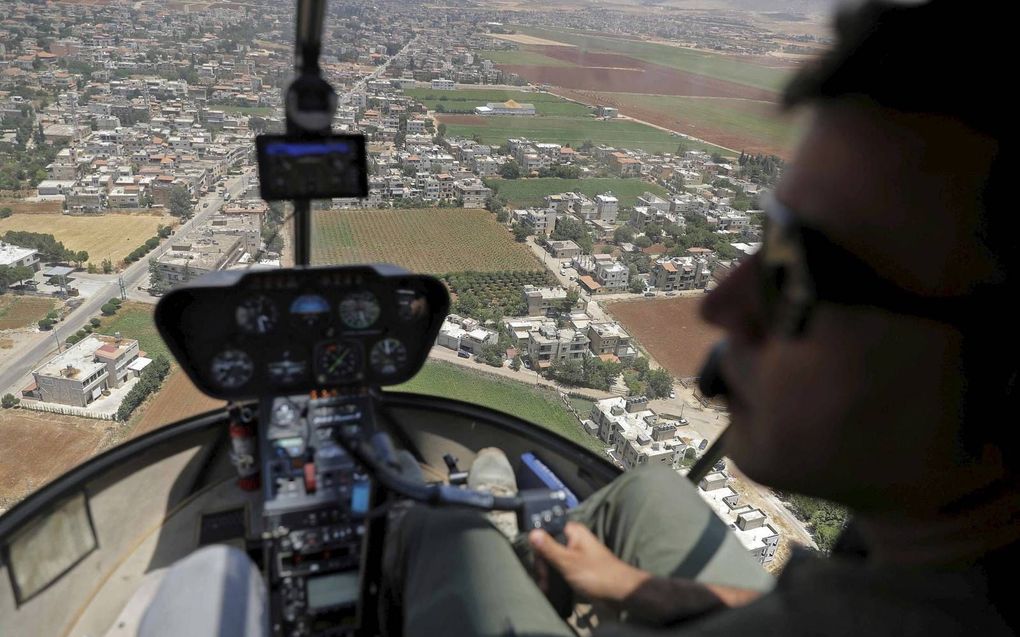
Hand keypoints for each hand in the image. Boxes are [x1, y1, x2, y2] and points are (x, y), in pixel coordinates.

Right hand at [529, 522, 650, 603]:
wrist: (620, 593)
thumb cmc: (596, 575)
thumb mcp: (568, 562)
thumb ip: (549, 548)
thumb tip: (532, 532)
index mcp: (573, 532)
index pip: (546, 533)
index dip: (539, 550)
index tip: (539, 569)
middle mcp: (575, 539)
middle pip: (548, 548)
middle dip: (543, 567)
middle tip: (543, 582)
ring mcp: (577, 553)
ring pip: (554, 560)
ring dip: (548, 574)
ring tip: (546, 588)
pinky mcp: (580, 566)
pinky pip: (562, 568)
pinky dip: (556, 577)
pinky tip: (551, 588)